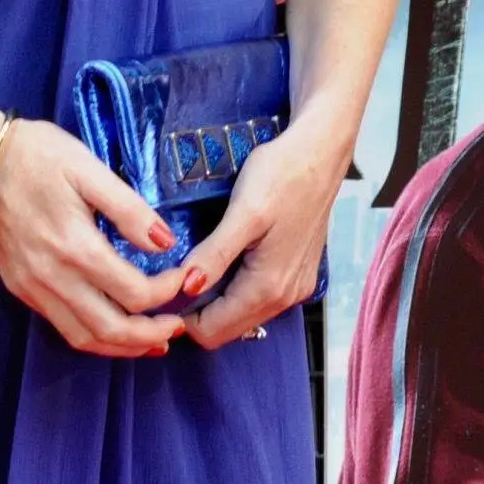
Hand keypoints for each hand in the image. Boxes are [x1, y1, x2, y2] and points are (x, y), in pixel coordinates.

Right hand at [0, 115, 189, 357]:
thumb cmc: (37, 156)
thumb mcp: (89, 168)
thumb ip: (129, 209)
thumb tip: (166, 243)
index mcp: (76, 247)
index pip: (134, 293)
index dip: (167, 293)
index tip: (183, 278)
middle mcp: (53, 278)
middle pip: (111, 329)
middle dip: (150, 336)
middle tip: (177, 328)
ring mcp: (33, 289)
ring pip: (84, 338)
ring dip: (122, 347)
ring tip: (152, 342)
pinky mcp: (20, 289)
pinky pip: (62, 327)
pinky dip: (93, 337)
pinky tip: (111, 328)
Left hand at [169, 118, 346, 348]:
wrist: (321, 152)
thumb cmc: (282, 174)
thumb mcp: (243, 212)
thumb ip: (216, 254)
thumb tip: (187, 288)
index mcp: (268, 287)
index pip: (212, 331)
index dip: (180, 315)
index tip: (162, 286)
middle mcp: (285, 297)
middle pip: (226, 328)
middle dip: (195, 310)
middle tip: (171, 273)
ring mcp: (294, 287)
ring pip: (241, 315)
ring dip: (214, 299)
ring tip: (194, 262)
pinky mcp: (297, 273)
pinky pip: (257, 297)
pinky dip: (233, 288)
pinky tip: (222, 257)